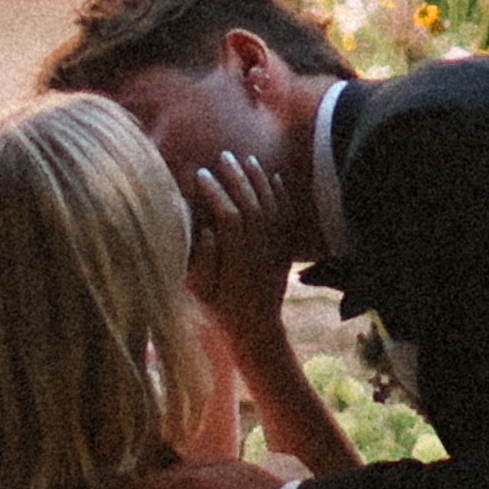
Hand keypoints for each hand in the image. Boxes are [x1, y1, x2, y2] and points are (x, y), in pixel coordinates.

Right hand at [181, 145, 307, 343]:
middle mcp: (259, 252)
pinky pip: (286, 218)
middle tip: (223, 157)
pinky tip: (274, 177)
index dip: (216, 194)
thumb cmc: (220, 312)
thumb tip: (207, 230)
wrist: (256, 330)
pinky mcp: (284, 251)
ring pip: (271, 208)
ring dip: (259, 180)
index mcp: (236, 261)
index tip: (202, 175)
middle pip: (252, 205)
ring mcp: (275, 251)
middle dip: (237, 178)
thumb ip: (203, 262)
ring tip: (246, 159)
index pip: (229, 217)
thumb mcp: (203, 292)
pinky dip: (281, 196)